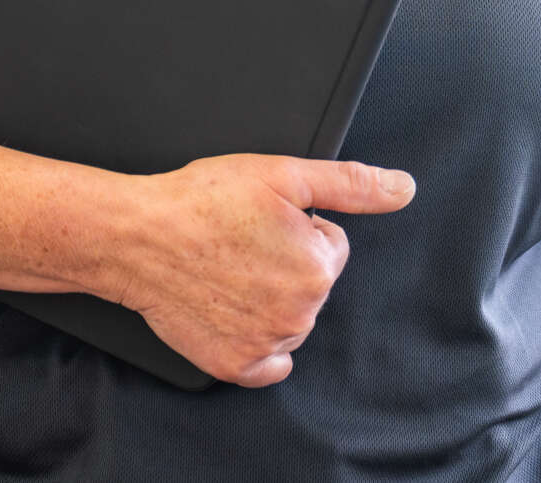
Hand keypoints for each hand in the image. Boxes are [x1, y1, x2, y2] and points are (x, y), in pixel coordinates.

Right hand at [108, 154, 415, 386]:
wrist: (137, 236)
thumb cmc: (201, 200)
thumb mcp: (283, 174)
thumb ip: (351, 184)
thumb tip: (402, 189)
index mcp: (318, 267)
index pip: (331, 245)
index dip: (298, 226)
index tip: (262, 220)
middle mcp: (299, 313)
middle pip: (314, 283)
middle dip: (286, 260)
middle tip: (241, 241)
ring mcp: (266, 344)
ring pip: (292, 317)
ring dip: (270, 297)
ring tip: (228, 269)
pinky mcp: (234, 365)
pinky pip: (270, 362)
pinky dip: (259, 343)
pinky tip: (234, 312)